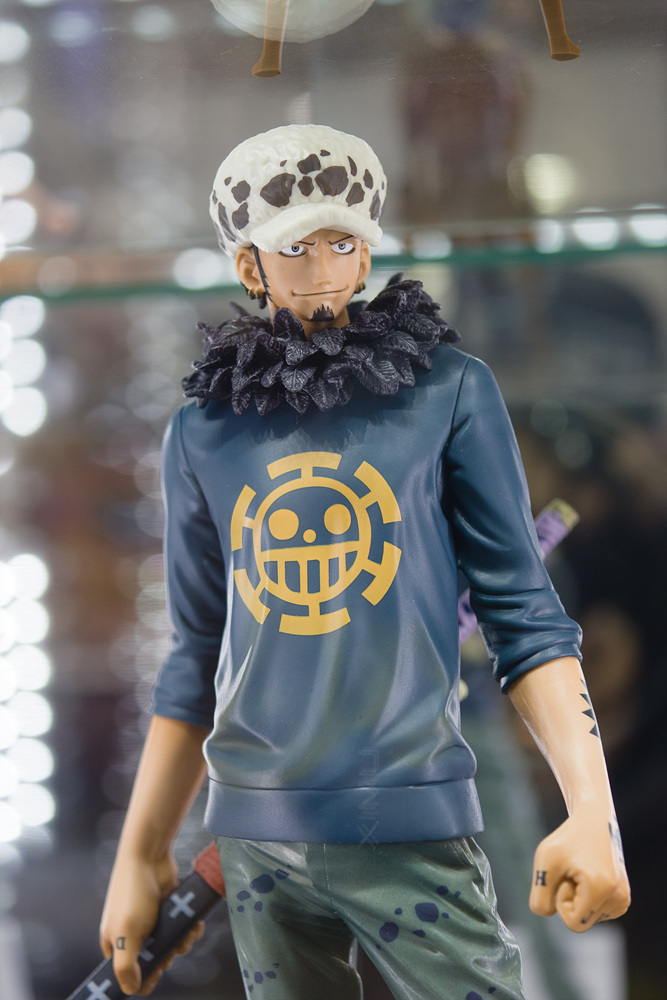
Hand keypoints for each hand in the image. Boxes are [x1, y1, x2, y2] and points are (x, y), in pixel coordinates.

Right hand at [99, 853, 203, 994]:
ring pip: (173, 948)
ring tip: (187, 931)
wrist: (150, 857)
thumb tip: (130, 990)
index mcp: (116, 946)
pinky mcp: (169, 913)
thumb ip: (125, 966)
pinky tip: (194, 924)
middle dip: (168, 956)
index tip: (159, 970)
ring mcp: (153, 925)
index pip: (128, 977)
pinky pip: (183, 931)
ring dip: (183, 943)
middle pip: (155, 963)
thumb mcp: (126, 934)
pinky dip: (190, 930)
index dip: (144, 979)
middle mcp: (134, 937)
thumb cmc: (133, 895)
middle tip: (172, 945)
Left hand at [529, 807, 630, 931]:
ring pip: (588, 918)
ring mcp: (623, 899)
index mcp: (602, 889)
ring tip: (581, 871)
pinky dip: (586, 897)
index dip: (560, 901)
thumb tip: (547, 914)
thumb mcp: (545, 861)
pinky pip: (595, 912)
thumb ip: (540, 895)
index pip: (573, 923)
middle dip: (569, 900)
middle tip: (571, 872)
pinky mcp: (623, 898)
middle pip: (582, 922)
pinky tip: (588, 876)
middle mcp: (619, 897)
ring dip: (577, 897)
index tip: (564, 876)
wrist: (594, 820)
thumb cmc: (567, 838)